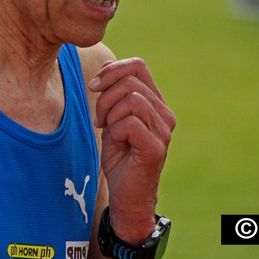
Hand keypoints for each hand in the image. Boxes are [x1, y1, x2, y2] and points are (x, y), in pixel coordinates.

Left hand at [89, 58, 174, 242]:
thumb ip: (113, 94)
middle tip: (99, 119)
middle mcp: (165, 114)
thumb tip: (106, 65)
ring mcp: (164, 130)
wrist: (126, 194)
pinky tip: (118, 144)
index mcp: (156, 103)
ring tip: (108, 131)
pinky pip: (129, 122)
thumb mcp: (112, 118)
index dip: (111, 70)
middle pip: (130, 81)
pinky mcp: (156, 146)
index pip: (138, 66)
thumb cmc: (119, 157)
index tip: (94, 86)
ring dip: (109, 114)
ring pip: (131, 99)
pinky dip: (115, 131)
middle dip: (104, 97)